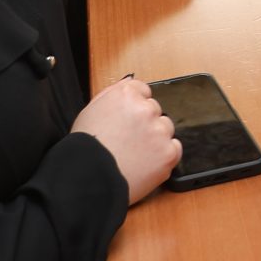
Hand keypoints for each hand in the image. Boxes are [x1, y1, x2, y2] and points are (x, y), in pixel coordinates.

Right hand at [70, 77, 180, 203]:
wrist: (88, 179)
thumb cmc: (86, 149)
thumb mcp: (91, 111)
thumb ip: (113, 93)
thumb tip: (130, 81)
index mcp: (126, 95)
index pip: (143, 91)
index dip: (134, 108)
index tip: (129, 120)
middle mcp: (145, 109)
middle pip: (154, 110)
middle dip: (144, 124)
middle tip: (127, 141)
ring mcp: (159, 131)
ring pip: (165, 129)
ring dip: (155, 138)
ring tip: (134, 154)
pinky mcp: (168, 152)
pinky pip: (174, 148)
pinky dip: (163, 155)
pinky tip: (144, 162)